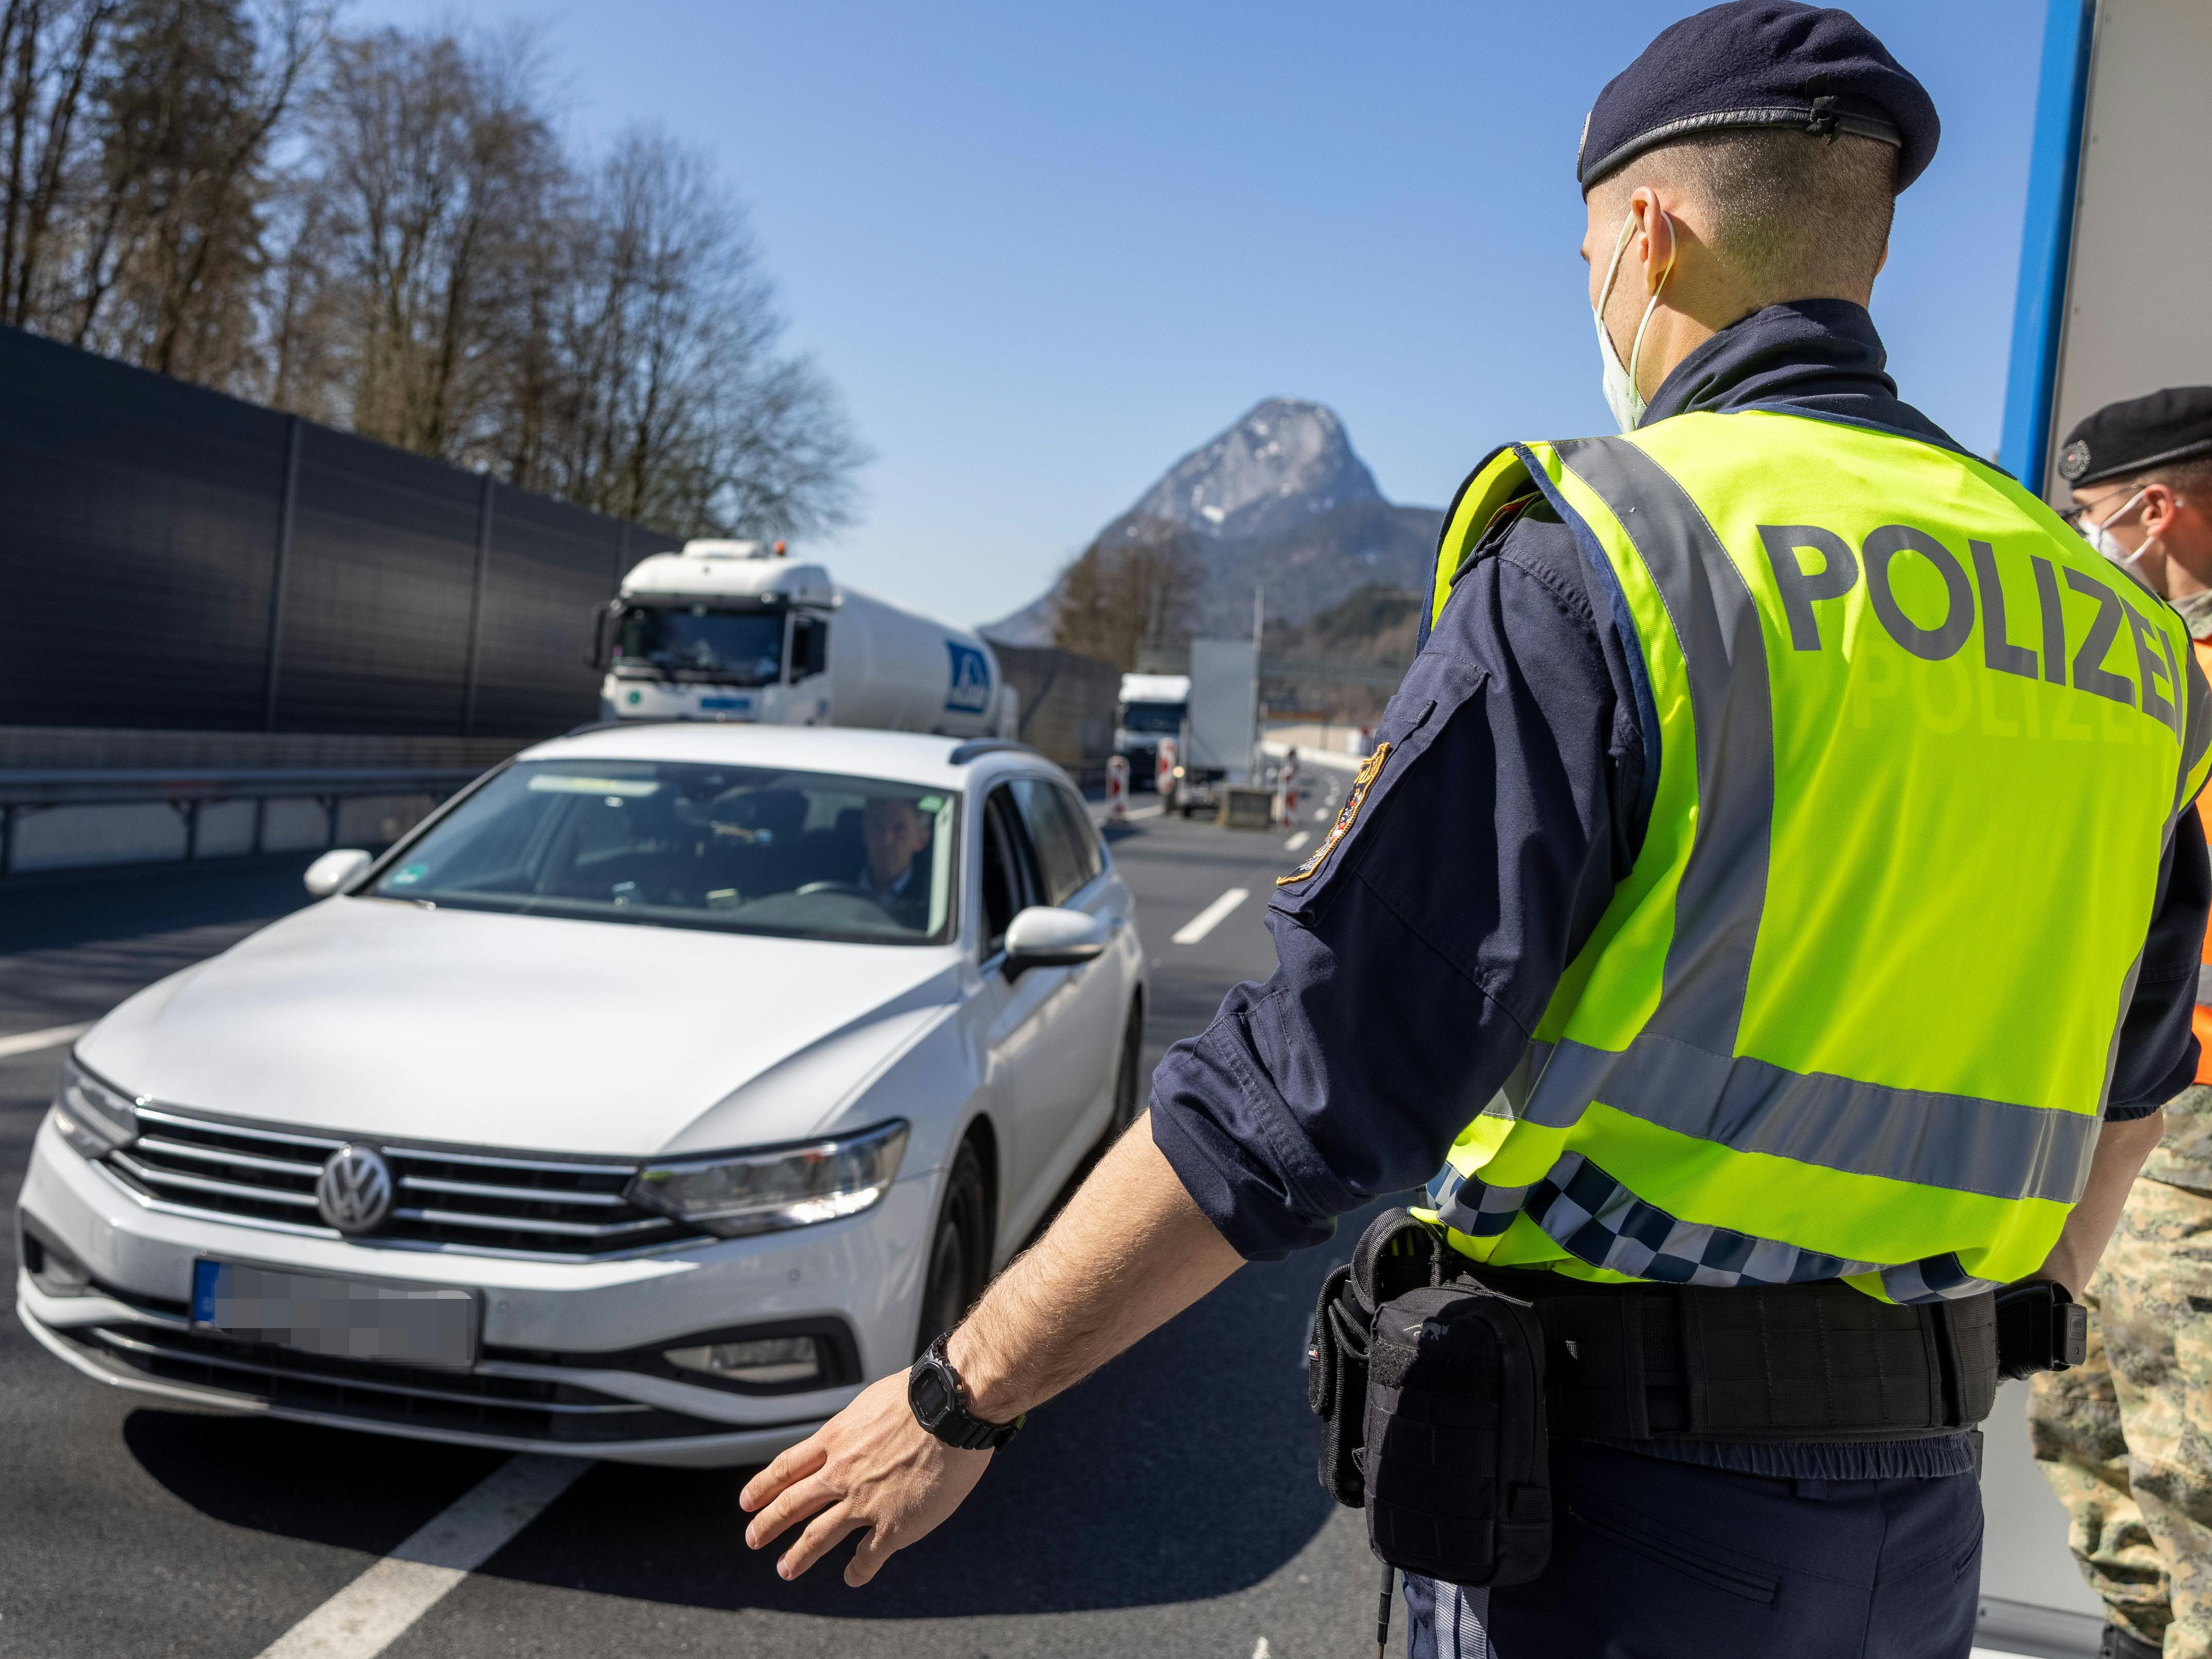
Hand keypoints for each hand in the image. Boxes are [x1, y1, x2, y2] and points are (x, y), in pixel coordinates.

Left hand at [739, 1370, 992, 1584]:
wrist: (952, 1408)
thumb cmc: (921, 1396)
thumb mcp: (872, 1402)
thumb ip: (858, 1426)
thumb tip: (857, 1432)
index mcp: (836, 1438)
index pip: (787, 1466)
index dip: (763, 1486)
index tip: (747, 1500)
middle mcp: (842, 1472)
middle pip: (792, 1503)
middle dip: (768, 1523)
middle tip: (753, 1538)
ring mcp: (865, 1501)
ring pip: (819, 1536)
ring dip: (799, 1556)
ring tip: (786, 1569)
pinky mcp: (894, 1525)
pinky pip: (868, 1557)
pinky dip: (857, 1571)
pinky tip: (852, 1577)